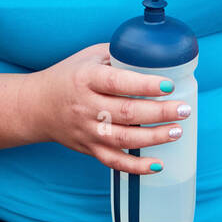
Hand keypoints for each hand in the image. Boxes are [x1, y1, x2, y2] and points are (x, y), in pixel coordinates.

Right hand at [22, 43, 190, 175]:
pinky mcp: (89, 149)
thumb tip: (158, 54)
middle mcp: (86, 106)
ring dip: (154, 137)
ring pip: (124, 139)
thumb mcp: (90, 56)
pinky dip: (137, 167)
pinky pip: (114, 162)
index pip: (117, 82)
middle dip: (159, 113)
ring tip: (177, 131)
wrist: (37, 106)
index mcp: (86, 78)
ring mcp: (87, 131)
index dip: (144, 85)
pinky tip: (158, 164)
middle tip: (184, 109)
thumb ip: (120, 54)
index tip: (169, 84)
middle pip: (127, 113)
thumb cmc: (69, 75)